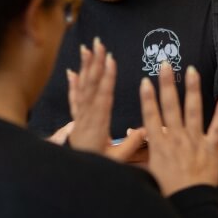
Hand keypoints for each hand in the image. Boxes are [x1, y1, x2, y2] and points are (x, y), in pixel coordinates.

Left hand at [66, 38, 145, 160]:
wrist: (73, 174)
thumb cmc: (97, 164)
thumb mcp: (117, 160)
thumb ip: (131, 144)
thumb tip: (146, 129)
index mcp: (98, 124)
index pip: (103, 96)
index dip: (107, 78)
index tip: (110, 60)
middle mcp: (87, 116)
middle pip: (92, 86)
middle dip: (95, 63)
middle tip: (98, 44)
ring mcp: (80, 117)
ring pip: (83, 88)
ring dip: (85, 67)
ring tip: (86, 48)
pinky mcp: (76, 120)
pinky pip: (74, 99)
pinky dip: (73, 85)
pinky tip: (72, 72)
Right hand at [140, 63, 217, 195]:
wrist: (192, 204)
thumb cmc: (167, 192)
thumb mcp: (147, 174)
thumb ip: (139, 155)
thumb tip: (127, 140)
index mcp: (159, 145)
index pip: (150, 116)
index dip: (147, 98)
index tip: (145, 81)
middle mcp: (176, 139)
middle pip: (170, 106)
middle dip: (167, 83)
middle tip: (165, 64)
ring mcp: (195, 142)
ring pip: (194, 110)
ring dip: (192, 89)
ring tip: (191, 70)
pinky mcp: (211, 148)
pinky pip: (217, 127)